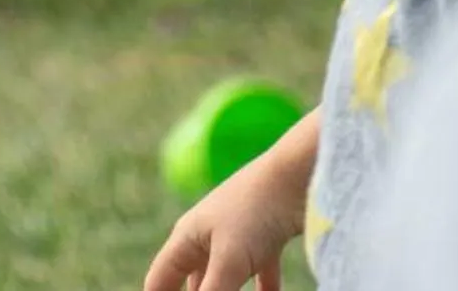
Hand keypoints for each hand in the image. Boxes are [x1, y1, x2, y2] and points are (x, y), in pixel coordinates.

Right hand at [143, 155, 307, 290]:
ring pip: (225, 280)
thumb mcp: (229, 261)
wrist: (298, 177)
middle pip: (193, 282)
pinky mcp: (266, 240)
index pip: (160, 279)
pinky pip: (260, 275)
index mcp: (187, 237)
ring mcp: (237, 238)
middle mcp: (207, 237)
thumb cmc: (255, 212)